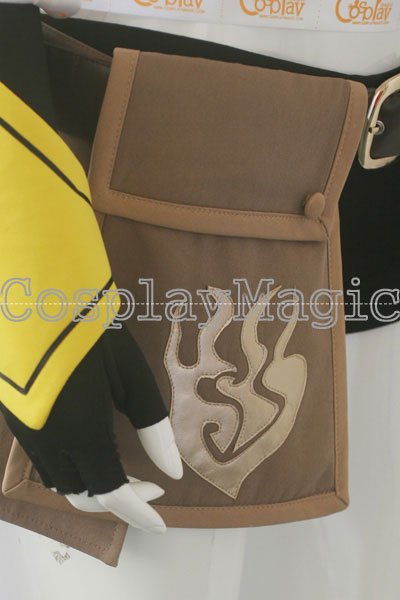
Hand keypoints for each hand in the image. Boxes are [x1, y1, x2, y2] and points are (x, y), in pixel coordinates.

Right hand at [1, 324, 182, 532]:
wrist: (40, 298)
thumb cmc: (94, 334)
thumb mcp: (133, 377)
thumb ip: (154, 429)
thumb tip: (174, 474)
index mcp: (81, 434)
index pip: (112, 493)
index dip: (139, 511)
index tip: (163, 518)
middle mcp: (48, 443)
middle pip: (83, 494)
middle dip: (119, 498)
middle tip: (148, 483)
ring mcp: (27, 433)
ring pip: (60, 481)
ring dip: (94, 485)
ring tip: (123, 468)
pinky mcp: (16, 420)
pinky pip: (45, 462)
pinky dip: (72, 469)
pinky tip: (92, 449)